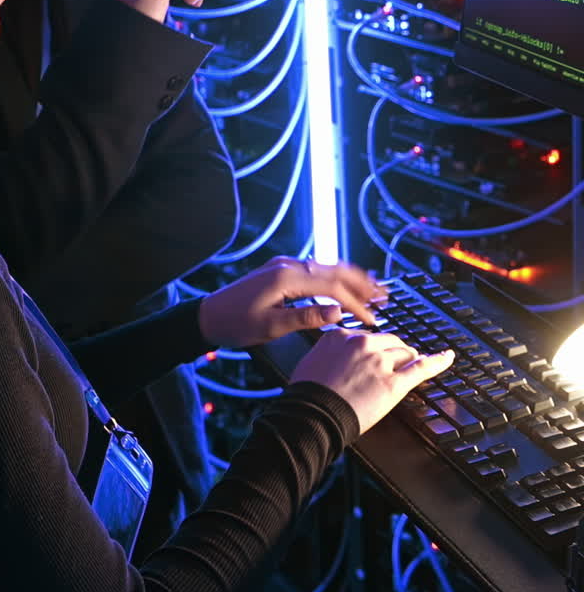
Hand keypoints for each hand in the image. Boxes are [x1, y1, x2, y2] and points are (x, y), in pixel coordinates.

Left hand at [198, 256, 385, 350]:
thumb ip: (306, 318)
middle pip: (334, 269)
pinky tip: (343, 285)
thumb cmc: (235, 324)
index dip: (356, 303)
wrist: (207, 316)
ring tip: (372, 288)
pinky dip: (333, 276)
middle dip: (361, 283)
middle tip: (384, 296)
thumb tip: (338, 312)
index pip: (332, 287)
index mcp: (287, 277)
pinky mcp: (280, 271)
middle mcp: (288, 265)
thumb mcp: (271, 327)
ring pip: (326, 267)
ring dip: (350, 277)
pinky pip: (314, 269)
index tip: (373, 318)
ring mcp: (283, 265)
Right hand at [291, 329, 454, 434]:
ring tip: (408, 369)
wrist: (311, 416)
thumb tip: (335, 354)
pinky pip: (421, 368)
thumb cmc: (307, 394)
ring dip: (408, 361)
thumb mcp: (311, 360)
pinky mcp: (394, 383)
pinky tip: (447, 357)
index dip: (371, 350)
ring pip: (405, 353)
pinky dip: (437, 362)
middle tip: (391, 366)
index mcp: (341, 336)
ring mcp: (380, 362)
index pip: (367, 336)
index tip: (372, 357)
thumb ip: (329, 351)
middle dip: (393, 353)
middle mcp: (362, 343)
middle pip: (390, 341)